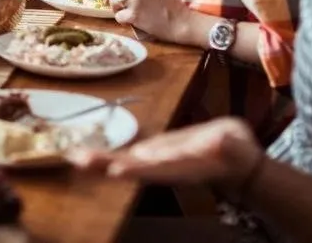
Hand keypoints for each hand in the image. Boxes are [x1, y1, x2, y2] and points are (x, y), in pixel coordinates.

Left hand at [68, 117, 262, 195]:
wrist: (232, 162)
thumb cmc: (236, 151)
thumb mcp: (234, 145)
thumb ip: (226, 144)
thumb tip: (219, 142)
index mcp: (186, 165)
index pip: (160, 168)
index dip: (140, 169)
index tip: (117, 170)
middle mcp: (166, 167)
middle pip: (134, 167)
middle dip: (108, 165)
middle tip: (80, 161)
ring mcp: (156, 164)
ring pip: (125, 163)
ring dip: (100, 162)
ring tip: (76, 159)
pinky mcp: (151, 157)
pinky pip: (123, 157)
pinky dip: (103, 158)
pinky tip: (81, 156)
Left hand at [104, 0, 193, 43]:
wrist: (183, 23)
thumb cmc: (172, 9)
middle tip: (106, 2)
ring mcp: (136, 0)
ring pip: (114, 3)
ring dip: (116, 9)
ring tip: (125, 14)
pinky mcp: (134, 14)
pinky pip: (119, 17)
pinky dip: (122, 21)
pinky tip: (131, 23)